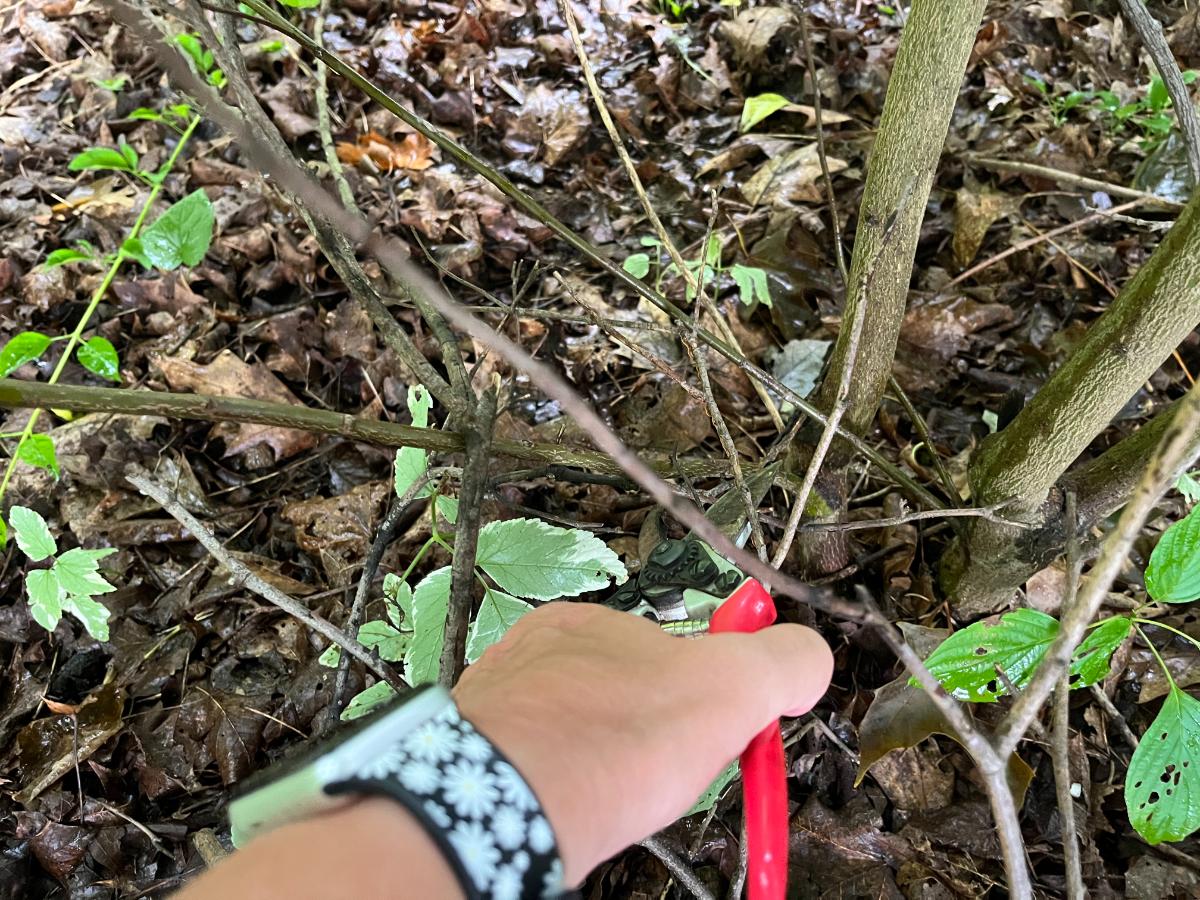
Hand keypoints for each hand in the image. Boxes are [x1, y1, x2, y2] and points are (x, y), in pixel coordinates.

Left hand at [453, 602, 832, 884]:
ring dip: (605, 764)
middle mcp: (538, 651)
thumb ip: (783, 662)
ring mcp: (500, 701)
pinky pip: (530, 765)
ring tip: (618, 798)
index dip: (704, 697)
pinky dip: (559, 789)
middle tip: (665, 775)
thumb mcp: (733, 687)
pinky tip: (574, 811)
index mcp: (597, 623)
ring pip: (574, 732)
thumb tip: (809, 657)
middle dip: (652, 735)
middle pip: (620, 693)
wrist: (504, 801)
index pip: (669, 651)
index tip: (713, 735)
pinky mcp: (472, 754)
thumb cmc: (615, 739)